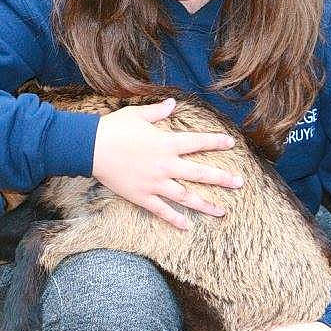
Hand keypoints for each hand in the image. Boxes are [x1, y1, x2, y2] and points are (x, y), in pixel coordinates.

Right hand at [92, 97, 242, 228]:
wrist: (91, 148)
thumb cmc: (114, 128)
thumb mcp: (138, 114)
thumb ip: (158, 111)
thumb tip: (173, 103)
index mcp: (166, 143)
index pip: (198, 143)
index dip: (216, 142)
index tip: (232, 144)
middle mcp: (165, 165)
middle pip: (200, 173)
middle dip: (222, 178)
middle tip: (240, 183)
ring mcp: (155, 183)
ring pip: (186, 196)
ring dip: (206, 205)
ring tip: (222, 211)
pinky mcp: (142, 196)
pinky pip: (162, 210)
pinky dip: (175, 219)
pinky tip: (187, 227)